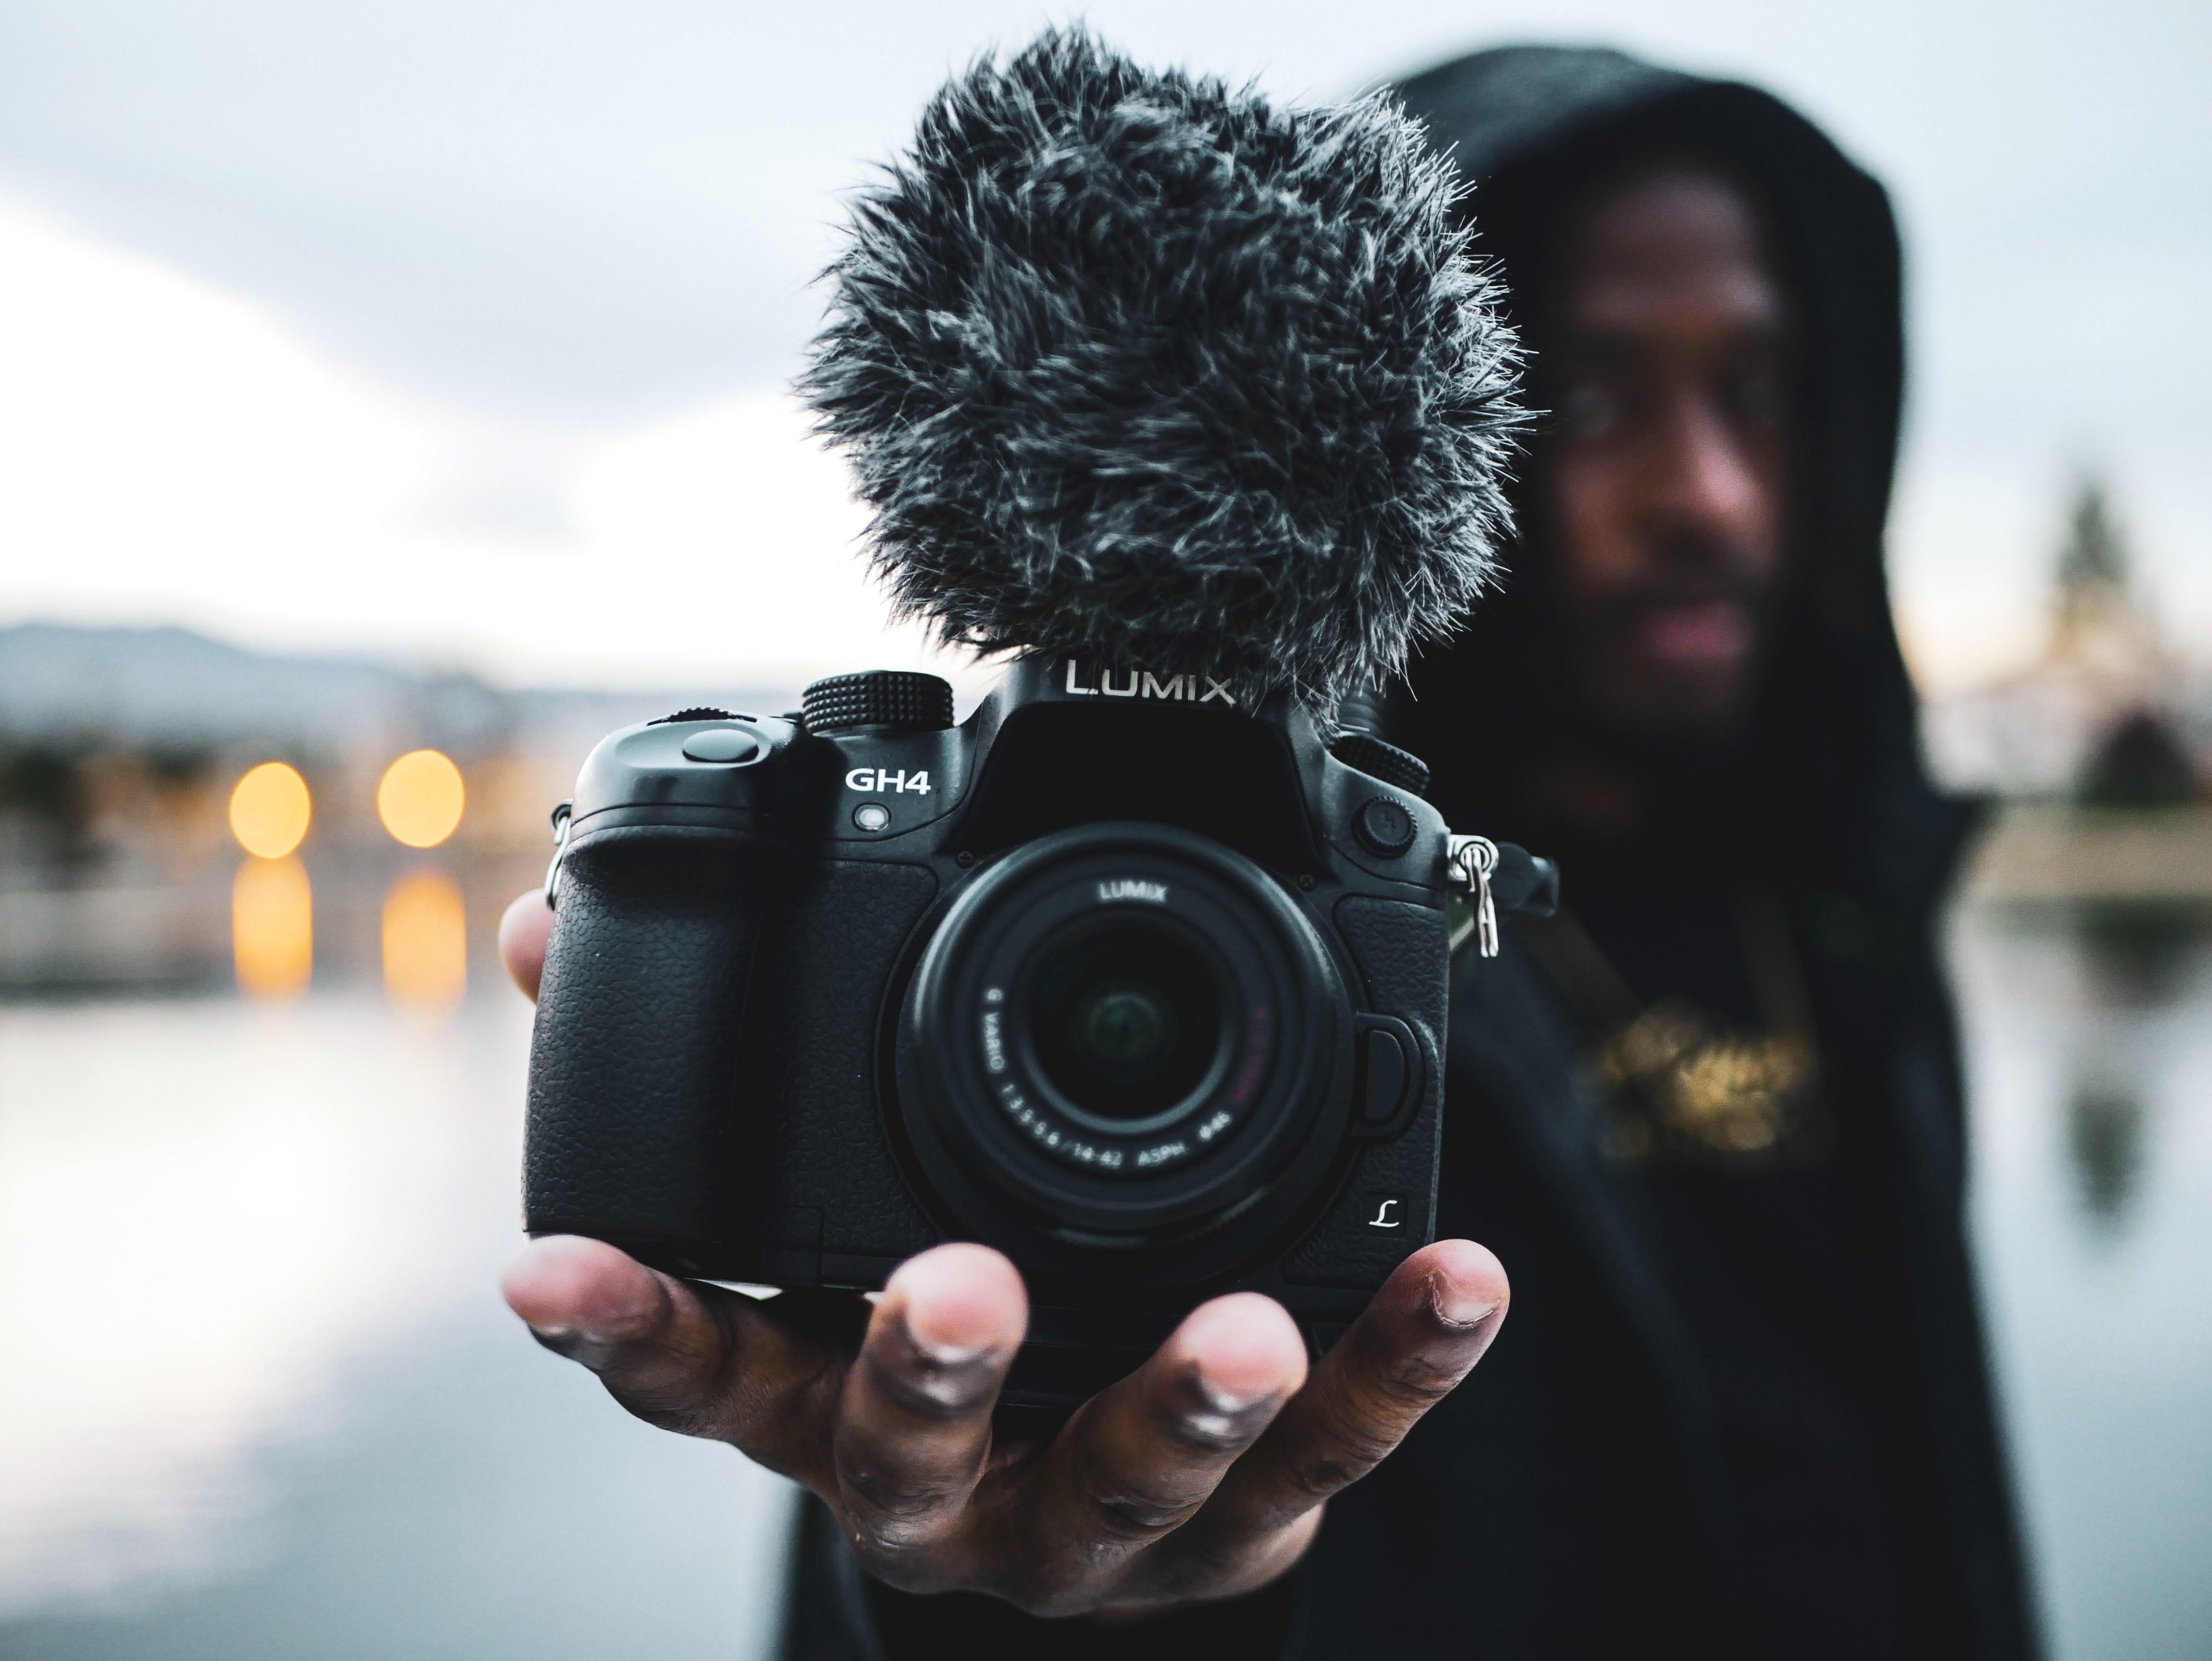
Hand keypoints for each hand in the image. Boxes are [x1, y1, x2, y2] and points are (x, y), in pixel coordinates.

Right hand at [496, 892, 1508, 1618]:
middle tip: (954, 1285)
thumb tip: (544, 927)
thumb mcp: (802, 1242)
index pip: (704, 1373)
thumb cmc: (928, 1349)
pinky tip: (1459, 1279)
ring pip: (1131, 1479)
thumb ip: (696, 1087)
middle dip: (923, 1370)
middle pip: (910, 1452)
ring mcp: (1097, 1524)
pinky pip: (1338, 1452)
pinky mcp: (1248, 1521)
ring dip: (1183, 1397)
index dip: (630, 1324)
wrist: (1078, 1538)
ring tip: (1250, 1325)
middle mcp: (944, 1486)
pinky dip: (1396, 1365)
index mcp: (823, 1402)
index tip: (554, 1271)